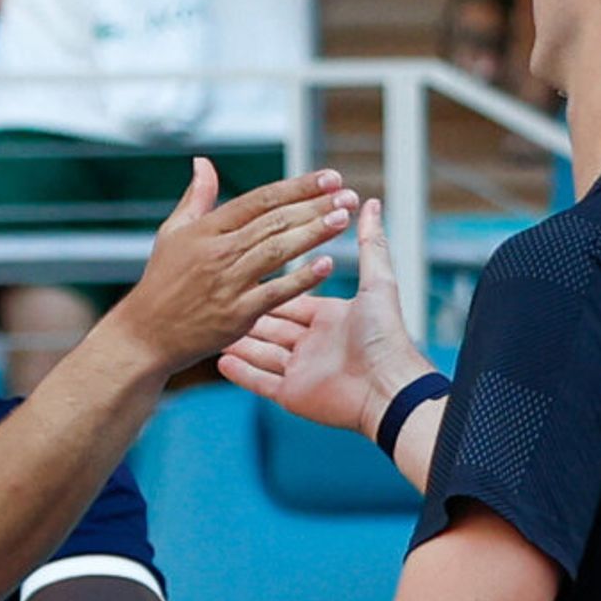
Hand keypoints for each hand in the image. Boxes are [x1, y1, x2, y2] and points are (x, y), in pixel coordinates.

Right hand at [105, 160, 356, 375]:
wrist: (145, 335)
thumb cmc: (161, 283)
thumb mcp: (172, 233)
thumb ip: (196, 198)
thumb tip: (203, 163)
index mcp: (208, 229)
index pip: (261, 199)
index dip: (298, 187)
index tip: (329, 177)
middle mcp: (219, 252)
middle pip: (275, 221)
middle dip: (315, 206)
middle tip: (347, 195)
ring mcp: (229, 283)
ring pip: (278, 251)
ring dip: (313, 233)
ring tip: (342, 219)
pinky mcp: (236, 314)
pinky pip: (276, 292)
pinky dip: (302, 278)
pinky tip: (328, 266)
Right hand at [219, 198, 432, 438]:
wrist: (388, 387)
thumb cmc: (386, 336)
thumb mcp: (377, 282)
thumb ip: (371, 244)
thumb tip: (372, 205)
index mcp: (330, 319)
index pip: (293, 299)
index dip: (271, 285)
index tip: (248, 268)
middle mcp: (314, 344)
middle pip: (273, 325)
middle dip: (248, 311)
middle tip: (221, 293)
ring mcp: (301, 371)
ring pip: (261, 353)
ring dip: (238, 342)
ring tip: (213, 328)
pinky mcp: (292, 394)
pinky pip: (260, 382)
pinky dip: (240, 372)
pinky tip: (219, 359)